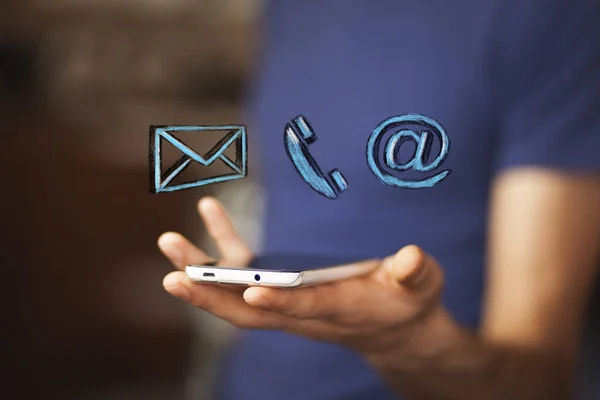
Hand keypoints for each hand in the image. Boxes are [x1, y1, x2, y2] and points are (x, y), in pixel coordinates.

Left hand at [158, 197, 449, 358]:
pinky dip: (223, 248)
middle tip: (174, 277)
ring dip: (201, 273)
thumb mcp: (420, 287)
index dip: (282, 301)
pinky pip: (245, 273)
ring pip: (237, 295)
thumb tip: (412, 256)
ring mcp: (288, 303)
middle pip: (250, 312)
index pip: (306, 309)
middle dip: (212, 296)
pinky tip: (209, 210)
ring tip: (169, 243)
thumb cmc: (406, 303)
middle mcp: (304, 313)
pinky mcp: (284, 290)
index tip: (252, 290)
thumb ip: (414, 273)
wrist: (392, 332)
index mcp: (339, 310)